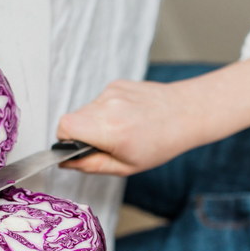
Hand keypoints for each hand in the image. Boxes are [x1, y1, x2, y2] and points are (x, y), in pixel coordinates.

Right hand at [57, 80, 200, 175]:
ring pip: (85, 110)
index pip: (65, 127)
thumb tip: (65, 162)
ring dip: (94, 123)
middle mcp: (108, 107)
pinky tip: (126, 117)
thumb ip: (91, 165)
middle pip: (73, 118)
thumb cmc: (161, 143)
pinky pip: (99, 101)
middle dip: (81, 134)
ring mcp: (112, 92)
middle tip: (104, 144)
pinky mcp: (116, 84)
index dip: (65, 140)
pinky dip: (106, 112)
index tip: (74, 148)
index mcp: (110, 130)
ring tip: (119, 130)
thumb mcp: (126, 166)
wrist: (185, 113)